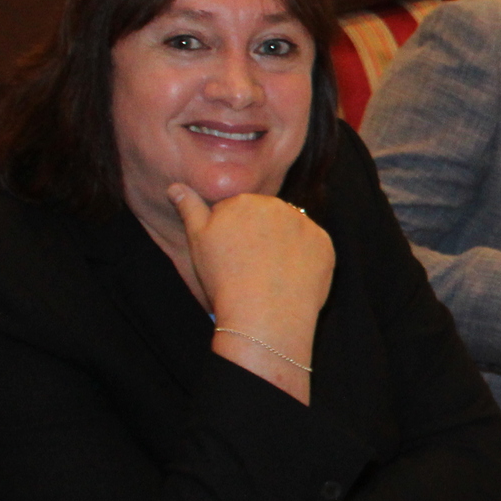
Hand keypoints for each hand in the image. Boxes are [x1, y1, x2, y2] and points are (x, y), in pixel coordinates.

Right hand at [170, 185, 332, 351]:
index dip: (234, 235)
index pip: (240, 211)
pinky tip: (290, 279)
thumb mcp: (197, 240)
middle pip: (268, 218)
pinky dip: (305, 261)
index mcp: (244, 201)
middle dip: (261, 236)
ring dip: (284, 246)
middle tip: (251, 268)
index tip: (232, 257)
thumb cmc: (224, 278)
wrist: (263, 314)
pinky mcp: (325, 245)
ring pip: (292, 232)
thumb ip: (189, 208)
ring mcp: (305, 224)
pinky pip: (313, 249)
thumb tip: (175, 186)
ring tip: (270, 276)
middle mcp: (278, 205)